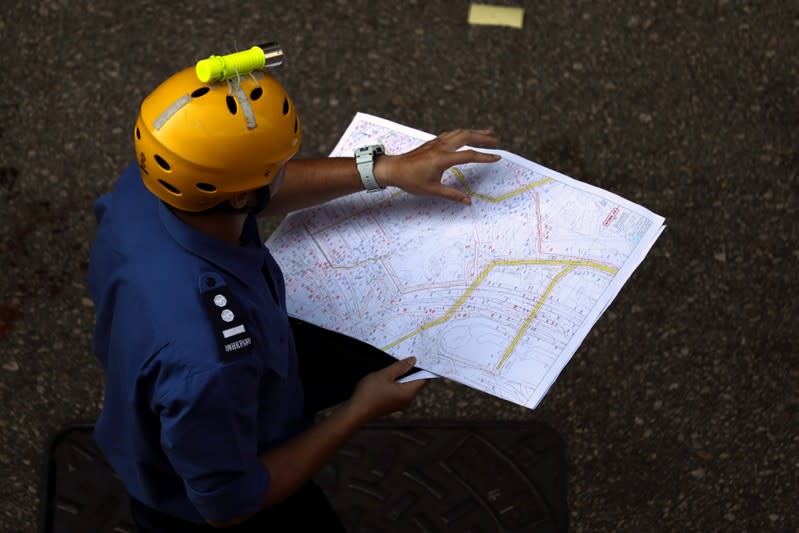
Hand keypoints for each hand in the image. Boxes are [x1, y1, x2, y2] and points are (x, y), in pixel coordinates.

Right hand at [346, 357, 426, 422]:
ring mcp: (399, 404)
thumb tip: (413, 360)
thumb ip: (400, 367)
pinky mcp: (391, 405)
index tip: (421, 357)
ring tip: (396, 365)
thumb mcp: (384, 375)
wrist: (355, 411)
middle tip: (407, 357)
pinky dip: (396, 383)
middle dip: (412, 371)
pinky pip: (399, 392)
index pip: (424, 379)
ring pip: (406, 387)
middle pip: (415, 383)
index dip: (424, 368)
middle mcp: (407, 400)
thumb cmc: (370, 392)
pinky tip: (388, 377)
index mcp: (408, 393)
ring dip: (402, 377)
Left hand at [374, 129, 499, 204]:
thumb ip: (452, 195)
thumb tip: (468, 202)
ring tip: (487, 133)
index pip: (469, 155)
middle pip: (466, 136)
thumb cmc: (410, 180)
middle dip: (482, 138)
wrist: (392, 169)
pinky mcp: (432, 142)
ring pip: (459, 132)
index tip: (497, 157)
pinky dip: (462, 133)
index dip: (485, 157)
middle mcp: (441, 147)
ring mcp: (436, 142)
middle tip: (496, 141)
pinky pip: (451, 134)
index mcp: (443, 158)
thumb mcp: (432, 190)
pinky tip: (466, 135)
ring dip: (474, 132)